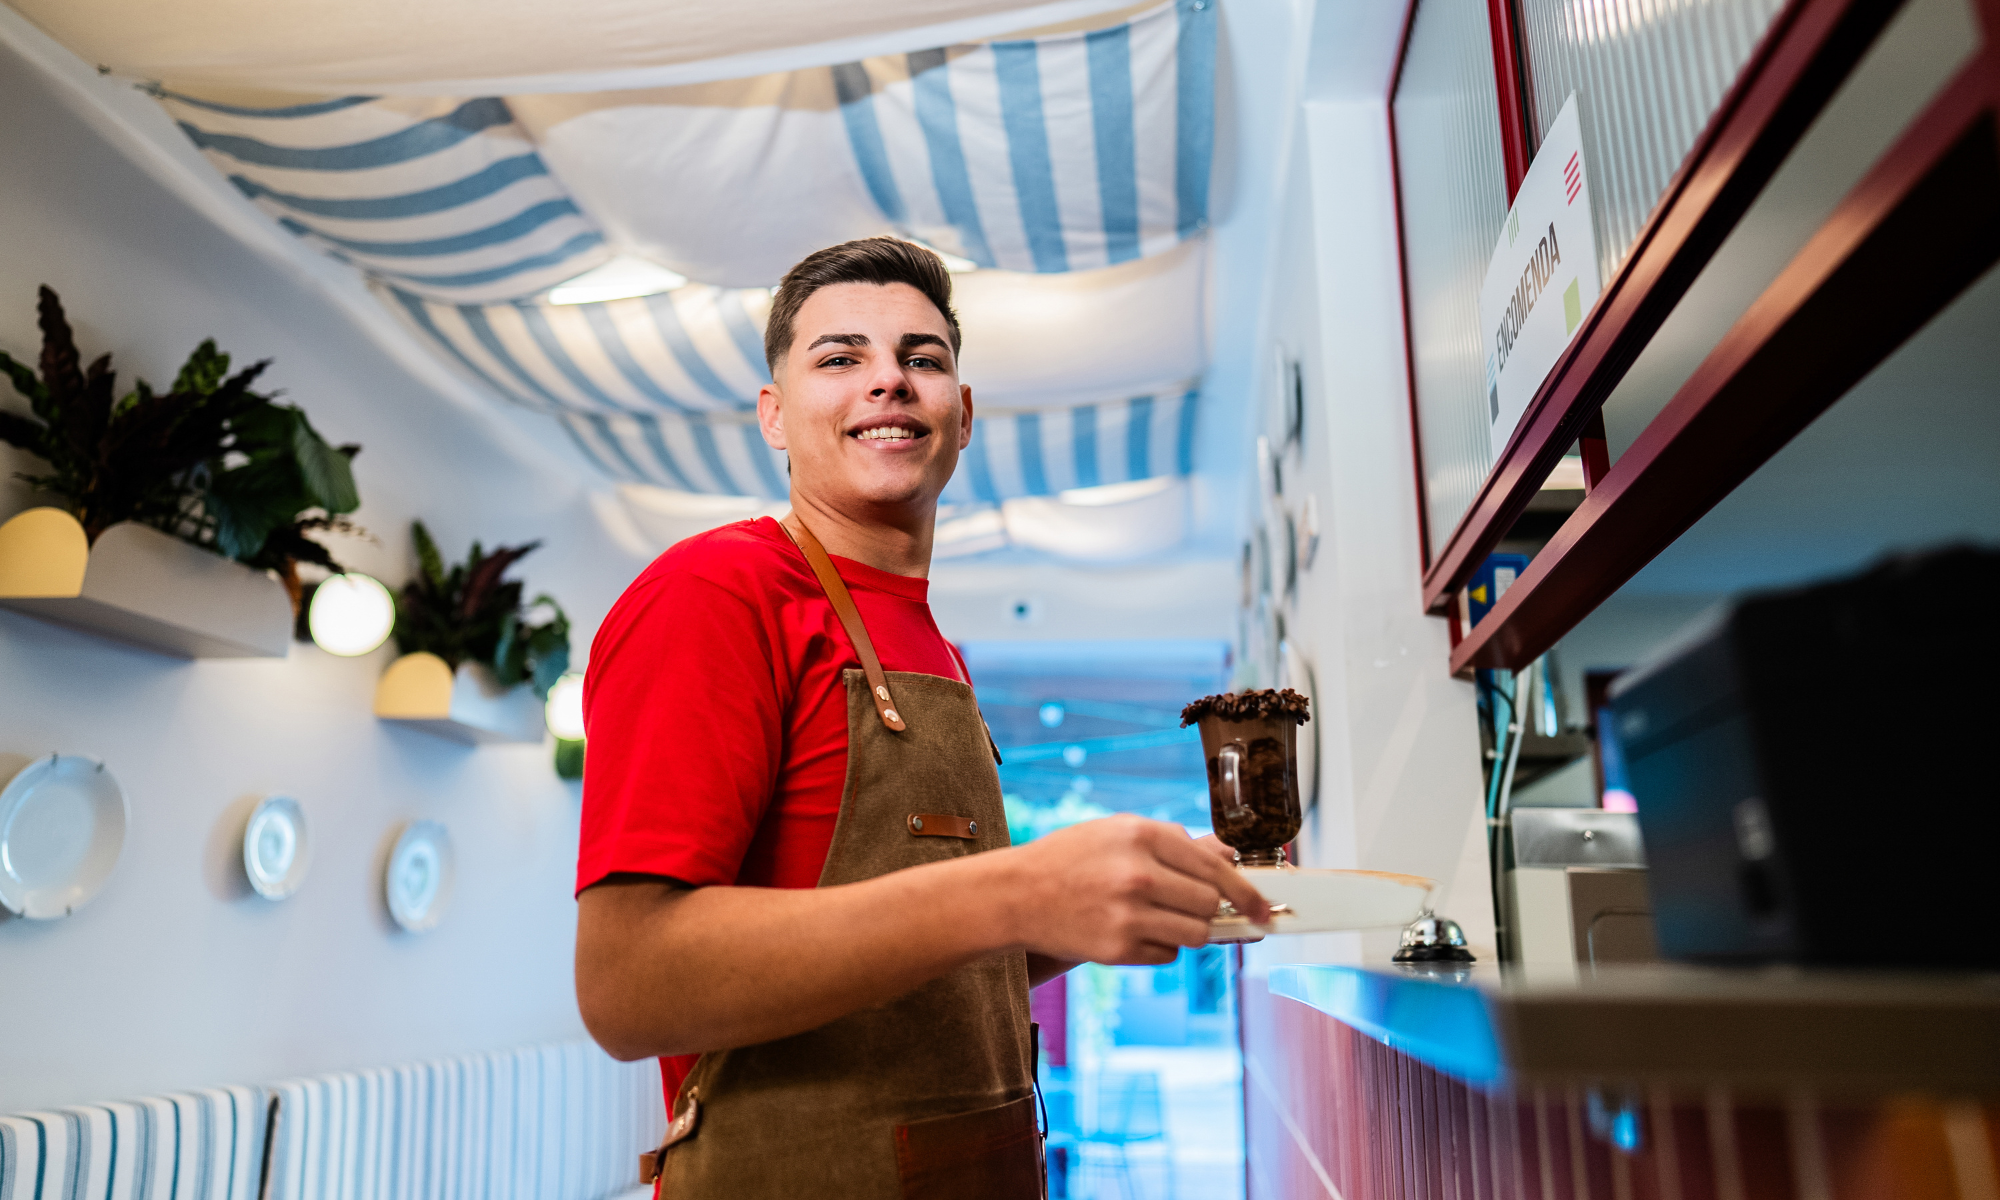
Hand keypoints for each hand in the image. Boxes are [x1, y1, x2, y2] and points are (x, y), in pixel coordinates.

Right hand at [1004, 815, 1270, 964]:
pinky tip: (1133, 930)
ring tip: (1162, 917)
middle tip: (1195, 906)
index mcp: (1142, 836)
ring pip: (1196, 934)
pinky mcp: (1117, 950)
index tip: (1263, 907)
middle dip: (1211, 909)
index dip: (1247, 892)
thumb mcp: (1120, 831)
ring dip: (1190, 930)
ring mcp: (1128, 916)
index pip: (1215, 868)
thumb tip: (1231, 859)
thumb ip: (1175, 843)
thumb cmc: (1072, 858)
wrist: (1016, 894)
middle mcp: (1139, 875)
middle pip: (1210, 904)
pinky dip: (1161, 947)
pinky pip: (1167, 955)